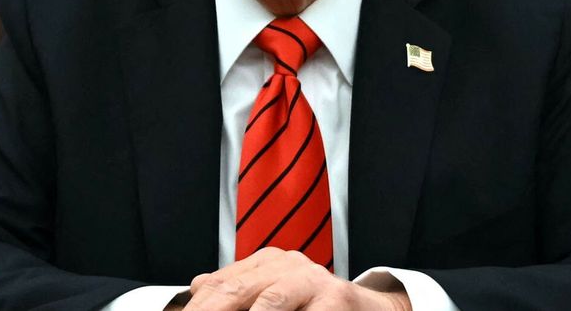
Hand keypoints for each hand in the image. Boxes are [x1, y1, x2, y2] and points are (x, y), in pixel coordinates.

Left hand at [181, 248, 410, 310]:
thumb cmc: (318, 307)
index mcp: (267, 264)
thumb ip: (240, 289)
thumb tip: (198, 285)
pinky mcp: (335, 298)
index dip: (197, 307)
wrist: (372, 310)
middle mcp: (287, 265)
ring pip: (268, 303)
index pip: (219, 284)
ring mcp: (312, 280)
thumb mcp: (275, 296)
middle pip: (235, 290)